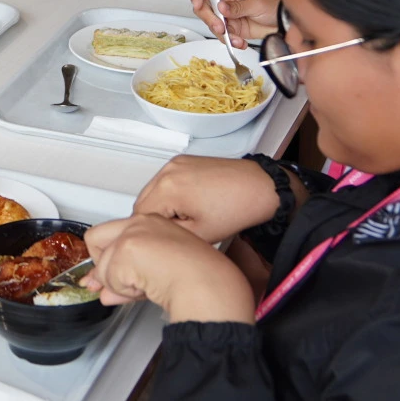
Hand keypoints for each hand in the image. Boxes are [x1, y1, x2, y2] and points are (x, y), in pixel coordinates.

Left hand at [83, 215, 255, 322]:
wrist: (211, 285)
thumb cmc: (200, 279)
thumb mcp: (155, 276)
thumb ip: (126, 281)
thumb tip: (103, 294)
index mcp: (152, 222)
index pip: (114, 236)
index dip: (110, 259)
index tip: (120, 277)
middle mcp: (140, 221)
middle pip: (94, 239)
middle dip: (103, 266)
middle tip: (126, 283)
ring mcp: (133, 232)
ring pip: (102, 265)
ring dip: (120, 285)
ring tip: (148, 286)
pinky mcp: (128, 247)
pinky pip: (109, 278)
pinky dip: (125, 290)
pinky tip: (147, 287)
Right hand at [133, 155, 284, 242]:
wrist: (260, 187)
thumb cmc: (237, 208)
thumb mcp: (200, 235)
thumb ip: (168, 236)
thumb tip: (152, 236)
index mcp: (168, 188)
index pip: (139, 216)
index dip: (152, 232)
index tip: (164, 239)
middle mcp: (167, 171)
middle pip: (142, 202)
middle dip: (154, 218)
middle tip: (175, 232)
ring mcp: (175, 164)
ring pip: (152, 191)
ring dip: (160, 206)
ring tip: (185, 218)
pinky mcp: (183, 161)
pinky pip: (164, 181)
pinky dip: (169, 194)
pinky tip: (188, 204)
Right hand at [189, 0, 278, 48]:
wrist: (285, 22)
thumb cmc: (274, 4)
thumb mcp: (256, 3)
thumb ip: (237, 6)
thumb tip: (220, 7)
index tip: (197, 4)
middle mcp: (226, 0)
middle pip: (205, 7)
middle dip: (210, 19)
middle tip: (220, 28)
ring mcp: (228, 15)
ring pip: (213, 24)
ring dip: (222, 34)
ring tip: (236, 39)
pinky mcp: (233, 28)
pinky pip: (224, 36)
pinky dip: (230, 41)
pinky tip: (240, 42)